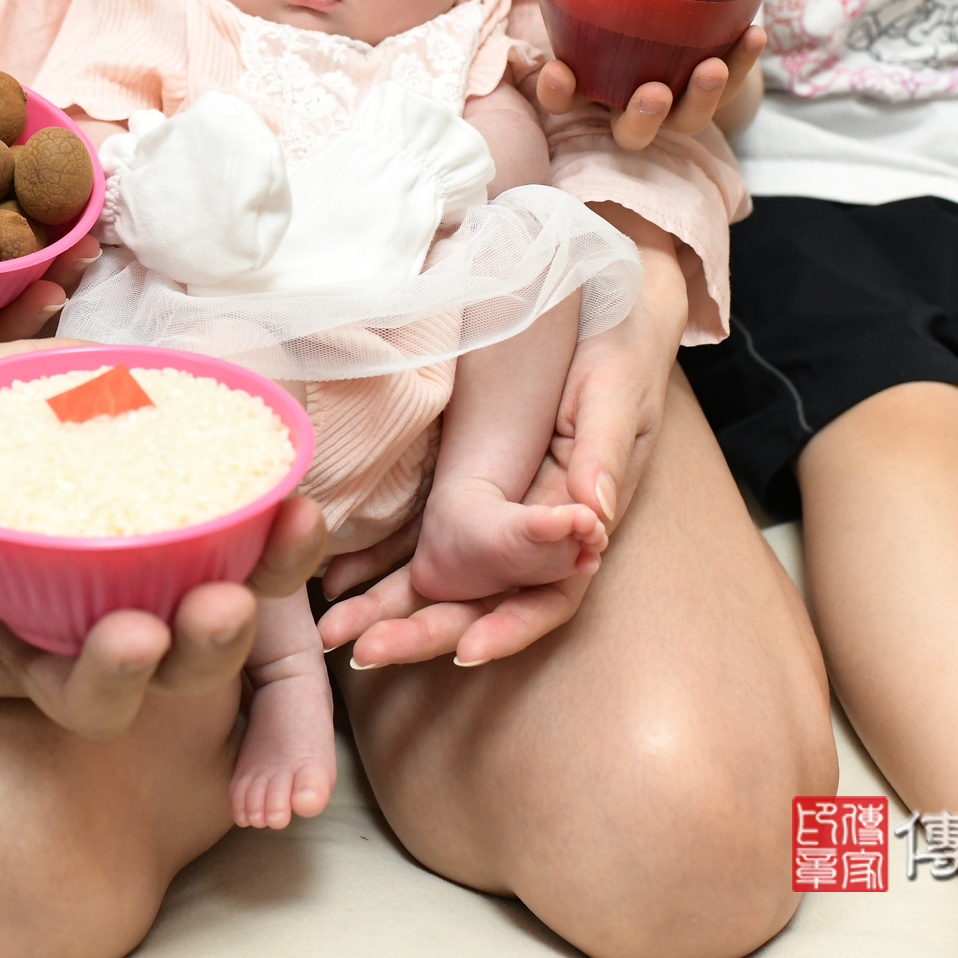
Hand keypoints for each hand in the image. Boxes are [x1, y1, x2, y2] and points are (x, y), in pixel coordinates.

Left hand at [0, 347, 328, 736]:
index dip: (277, 559)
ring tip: (128, 632)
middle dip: (210, 646)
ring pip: (80, 698)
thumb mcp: (34, 376)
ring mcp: (17, 659)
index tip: (300, 513)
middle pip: (177, 665)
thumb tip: (227, 350)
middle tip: (217, 608)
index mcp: (135, 558)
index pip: (233, 574)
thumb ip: (117, 375)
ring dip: (113, 672)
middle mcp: (91, 621)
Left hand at [317, 208, 685, 664]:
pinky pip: (425, 533)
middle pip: (485, 600)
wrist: (605, 307)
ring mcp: (503, 509)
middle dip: (424, 630)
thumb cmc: (620, 347)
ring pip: (450, 578)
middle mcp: (539, 527)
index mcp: (582, 518)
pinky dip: (387, 559)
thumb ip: (605, 452)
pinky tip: (340, 579)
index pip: (547, 594)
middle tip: (363, 650)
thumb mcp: (618, 390)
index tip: (463, 651)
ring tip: (336, 631)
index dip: (508, 627)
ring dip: (394, 607)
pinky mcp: (474, 481)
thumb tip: (593, 518)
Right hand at [534, 26, 764, 150]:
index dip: (557, 90)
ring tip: (713, 67)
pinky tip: (754, 32)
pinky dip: (743, 61)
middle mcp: (630, 102)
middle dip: (641, 118)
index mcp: (591, 79)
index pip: (563, 97)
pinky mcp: (715, 94)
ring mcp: (676, 105)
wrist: (674, 1)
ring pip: (685, 121)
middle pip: (630, 132)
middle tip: (653, 92)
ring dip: (701, 99)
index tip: (561, 70)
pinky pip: (733, 85)